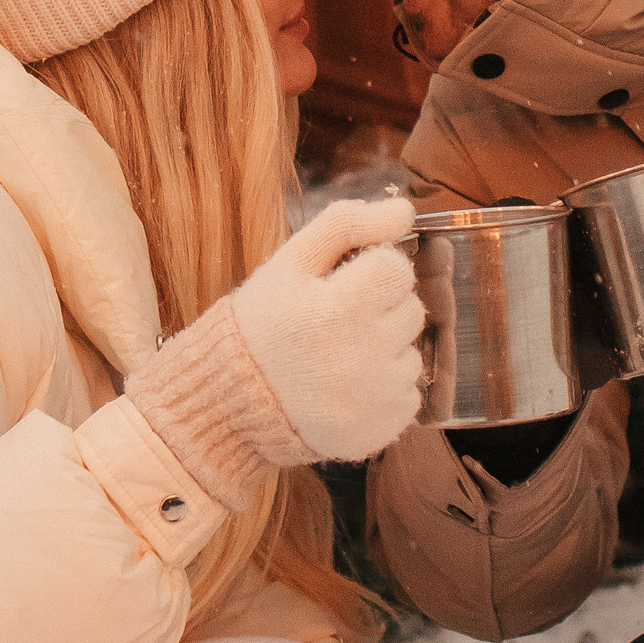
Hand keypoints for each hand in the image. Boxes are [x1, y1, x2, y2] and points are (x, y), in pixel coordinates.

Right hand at [229, 197, 424, 462]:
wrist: (231, 404)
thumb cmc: (263, 323)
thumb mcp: (290, 262)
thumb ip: (347, 224)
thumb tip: (405, 210)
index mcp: (337, 309)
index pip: (397, 269)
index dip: (374, 270)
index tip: (344, 284)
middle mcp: (360, 358)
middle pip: (412, 310)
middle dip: (380, 309)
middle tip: (336, 322)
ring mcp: (372, 400)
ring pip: (411, 355)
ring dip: (384, 351)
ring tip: (337, 358)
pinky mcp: (379, 432)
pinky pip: (408, 397)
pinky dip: (383, 391)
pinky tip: (345, 389)